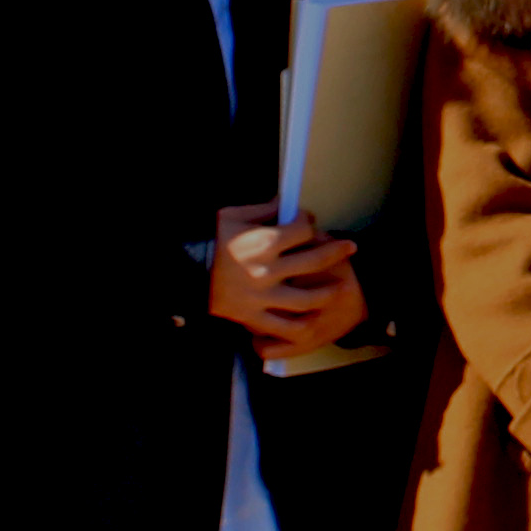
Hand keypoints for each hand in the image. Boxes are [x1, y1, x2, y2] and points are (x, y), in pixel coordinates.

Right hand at [209, 213, 364, 354]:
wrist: (180, 273)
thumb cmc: (206, 240)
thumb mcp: (230, 216)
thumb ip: (262, 210)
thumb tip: (285, 203)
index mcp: (262, 242)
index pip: (302, 229)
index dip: (309, 221)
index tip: (308, 221)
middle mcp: (266, 271)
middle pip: (315, 260)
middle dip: (337, 251)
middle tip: (350, 247)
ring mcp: (261, 297)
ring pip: (307, 299)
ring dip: (328, 292)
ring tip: (339, 287)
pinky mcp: (253, 318)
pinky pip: (285, 327)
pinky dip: (303, 325)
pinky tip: (313, 318)